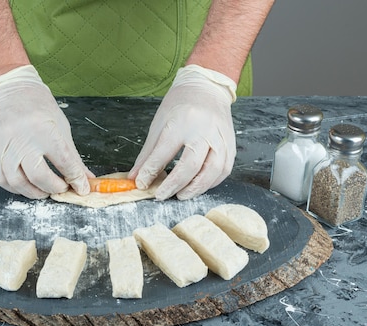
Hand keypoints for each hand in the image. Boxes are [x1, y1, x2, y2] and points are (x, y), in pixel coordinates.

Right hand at [0, 65, 90, 198]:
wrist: (6, 87)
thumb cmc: (36, 104)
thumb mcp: (60, 126)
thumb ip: (72, 156)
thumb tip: (85, 179)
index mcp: (43, 130)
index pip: (64, 162)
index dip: (75, 179)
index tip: (82, 188)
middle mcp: (21, 139)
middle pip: (39, 176)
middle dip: (54, 188)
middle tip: (62, 188)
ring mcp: (3, 146)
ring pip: (18, 182)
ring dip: (34, 192)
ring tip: (45, 190)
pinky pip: (2, 180)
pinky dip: (17, 188)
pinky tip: (27, 186)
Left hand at [129, 65, 236, 199]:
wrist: (206, 88)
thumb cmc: (180, 106)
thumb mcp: (158, 124)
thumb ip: (147, 154)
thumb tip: (136, 178)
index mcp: (181, 122)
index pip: (164, 153)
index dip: (151, 171)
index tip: (142, 184)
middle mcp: (204, 130)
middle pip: (191, 165)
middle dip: (174, 185)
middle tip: (161, 195)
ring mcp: (220, 138)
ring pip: (212, 170)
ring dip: (196, 188)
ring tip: (181, 195)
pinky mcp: (231, 144)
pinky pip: (224, 170)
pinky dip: (210, 183)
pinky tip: (198, 186)